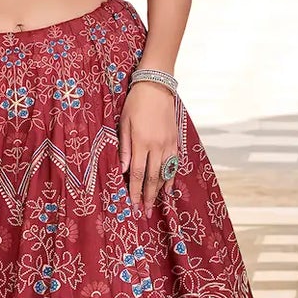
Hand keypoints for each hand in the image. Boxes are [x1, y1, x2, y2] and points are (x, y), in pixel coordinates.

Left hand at [119, 78, 178, 213]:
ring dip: (160, 190)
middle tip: (145, 212)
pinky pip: (174, 163)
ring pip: (165, 173)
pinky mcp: (175, 140)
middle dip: (148, 196)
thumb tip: (122, 170)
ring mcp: (169, 144)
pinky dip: (171, 177)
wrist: (156, 86)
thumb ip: (124, 148)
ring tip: (156, 204)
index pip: (138, 173)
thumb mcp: (123, 123)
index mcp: (141, 142)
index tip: (133, 205)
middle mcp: (157, 146)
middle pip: (153, 177)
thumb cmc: (135, 103)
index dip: (136, 191)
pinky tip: (169, 188)